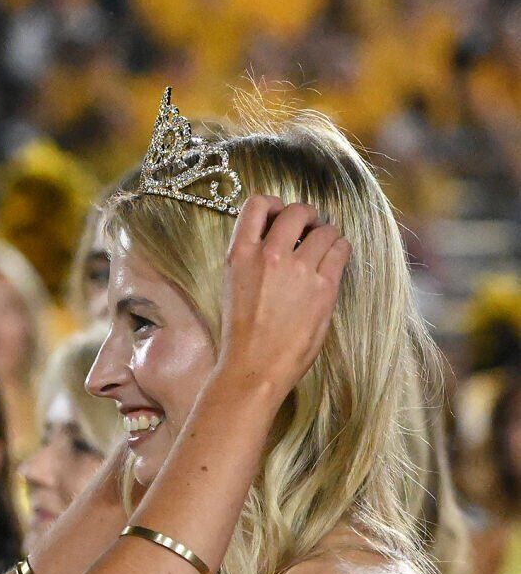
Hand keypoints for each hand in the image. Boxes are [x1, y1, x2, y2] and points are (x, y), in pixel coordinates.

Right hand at [216, 195, 350, 401]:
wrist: (253, 369)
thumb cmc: (242, 335)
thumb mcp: (233, 288)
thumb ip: (252, 259)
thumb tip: (276, 238)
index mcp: (240, 255)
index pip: (257, 204)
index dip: (273, 205)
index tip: (279, 217)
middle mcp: (270, 255)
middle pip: (297, 210)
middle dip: (306, 217)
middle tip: (309, 230)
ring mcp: (299, 271)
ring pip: (325, 229)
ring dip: (326, 235)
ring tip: (324, 249)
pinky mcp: (323, 287)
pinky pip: (341, 250)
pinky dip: (340, 250)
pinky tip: (334, 261)